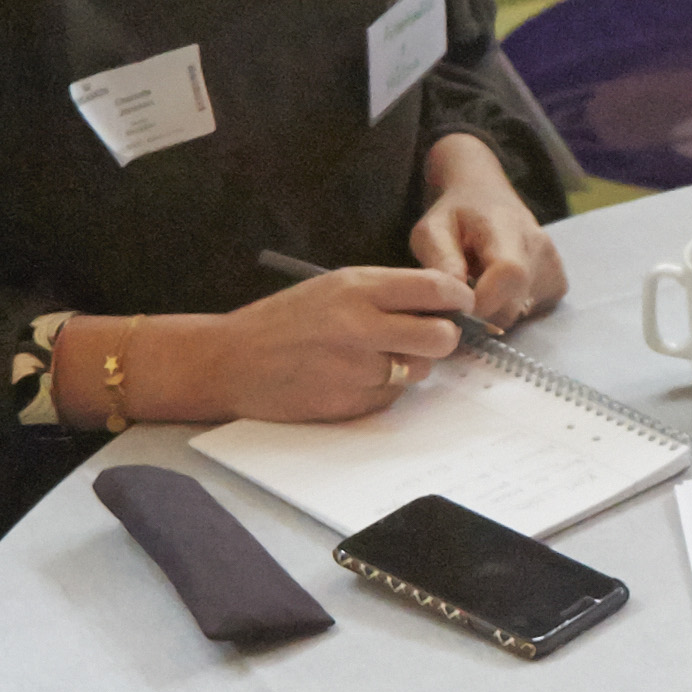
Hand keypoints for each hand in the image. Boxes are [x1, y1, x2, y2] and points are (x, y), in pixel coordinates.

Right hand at [204, 262, 471, 420]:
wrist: (232, 361)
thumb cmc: (285, 320)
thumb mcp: (333, 287)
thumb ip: (387, 292)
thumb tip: (443, 304)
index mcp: (357, 288)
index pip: (436, 288)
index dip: (457, 298)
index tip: (459, 304)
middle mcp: (361, 327)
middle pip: (440, 337)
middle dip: (442, 337)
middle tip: (428, 336)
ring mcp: (356, 369)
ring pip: (419, 371)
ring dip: (410, 365)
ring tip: (374, 356)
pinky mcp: (351, 403)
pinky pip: (392, 397)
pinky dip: (383, 389)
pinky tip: (352, 378)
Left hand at [408, 139, 565, 325]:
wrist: (485, 196)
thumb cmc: (455, 215)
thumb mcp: (432, 230)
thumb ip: (441, 261)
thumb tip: (457, 300)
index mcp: (508, 228)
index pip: (509, 274)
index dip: (481, 302)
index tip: (454, 303)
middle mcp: (541, 248)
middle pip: (512, 305)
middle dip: (479, 312)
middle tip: (461, 292)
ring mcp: (554, 268)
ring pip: (519, 315)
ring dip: (493, 310)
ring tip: (480, 282)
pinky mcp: (558, 284)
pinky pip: (530, 314)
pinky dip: (509, 308)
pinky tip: (499, 287)